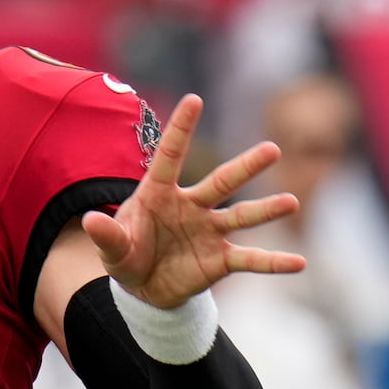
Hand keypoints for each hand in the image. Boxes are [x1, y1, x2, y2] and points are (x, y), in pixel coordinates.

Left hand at [82, 93, 303, 308]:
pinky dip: (273, 262)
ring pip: (241, 216)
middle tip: (272, 149)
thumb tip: (89, 221)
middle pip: (221, 182)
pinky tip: (299, 262)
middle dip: (246, 167)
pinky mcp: (220, 260)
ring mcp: (209, 231)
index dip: (181, 129)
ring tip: (291, 202)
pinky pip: (251, 260)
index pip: (170, 156)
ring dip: (266, 210)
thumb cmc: (126, 255)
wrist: (143, 289)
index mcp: (159, 193)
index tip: (195, 99)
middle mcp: (190, 205)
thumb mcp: (112, 249)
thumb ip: (106, 236)